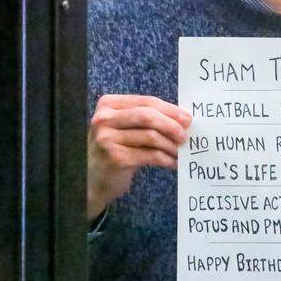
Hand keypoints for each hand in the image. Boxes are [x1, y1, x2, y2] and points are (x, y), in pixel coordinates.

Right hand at [86, 94, 192, 219]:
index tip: (187, 118)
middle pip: (147, 116)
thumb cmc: (114, 149)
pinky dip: (165, 159)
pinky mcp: (115, 158)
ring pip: (150, 137)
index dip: (169, 109)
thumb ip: (144, 118)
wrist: (93, 179)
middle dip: (171, 125)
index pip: (145, 101)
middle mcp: (104, 119)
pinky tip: (172, 162)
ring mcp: (107, 139)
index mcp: (108, 104)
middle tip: (185, 135)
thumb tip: (181, 118)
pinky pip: (149, 155)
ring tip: (180, 151)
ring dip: (170, 144)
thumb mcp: (123, 127)